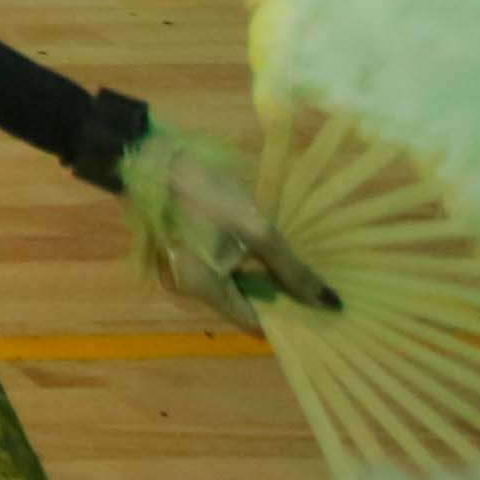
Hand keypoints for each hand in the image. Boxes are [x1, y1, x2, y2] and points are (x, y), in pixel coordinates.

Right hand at [121, 124, 325, 316]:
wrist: (152, 157)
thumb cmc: (206, 194)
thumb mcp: (256, 229)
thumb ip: (291, 268)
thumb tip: (328, 302)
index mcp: (204, 289)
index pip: (253, 322)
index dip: (285, 316)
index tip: (316, 309)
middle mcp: (187, 288)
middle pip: (239, 303)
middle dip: (273, 295)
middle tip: (309, 281)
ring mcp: (179, 270)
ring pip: (228, 284)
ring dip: (256, 277)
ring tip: (289, 263)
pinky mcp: (178, 251)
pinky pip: (216, 268)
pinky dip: (238, 264)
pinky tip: (256, 248)